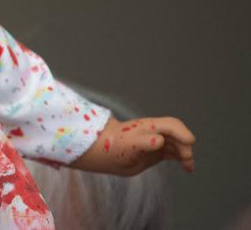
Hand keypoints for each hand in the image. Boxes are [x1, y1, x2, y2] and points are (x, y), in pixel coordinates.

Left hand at [76, 116, 195, 175]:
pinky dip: (182, 159)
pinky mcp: (156, 152)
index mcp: (150, 127)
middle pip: (178, 136)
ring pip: (177, 146)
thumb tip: (159, 141)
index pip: (172, 125)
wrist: (104, 153)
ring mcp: (156, 142)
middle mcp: (155, 133)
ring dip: (185, 154)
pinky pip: (173, 153)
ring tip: (188, 167)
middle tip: (186, 160)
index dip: (183, 132)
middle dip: (185, 146)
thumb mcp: (130, 144)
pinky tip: (187, 167)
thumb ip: (145, 142)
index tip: (190, 142)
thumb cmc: (115, 146)